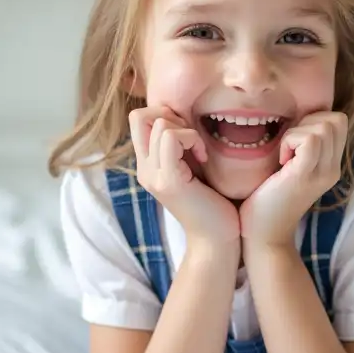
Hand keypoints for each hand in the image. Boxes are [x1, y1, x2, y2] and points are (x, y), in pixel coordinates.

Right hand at [128, 106, 240, 249]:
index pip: (138, 119)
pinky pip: (171, 138)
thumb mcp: (191, 167)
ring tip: (198, 152)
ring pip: (159, 124)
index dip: (163, 114)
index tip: (186, 134)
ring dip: (186, 130)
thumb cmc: (212, 202)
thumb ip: (180, 147)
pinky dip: (191, 139)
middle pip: (138, 116)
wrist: (216, 238)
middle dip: (171, 116)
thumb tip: (181, 117)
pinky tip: (203, 158)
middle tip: (191, 139)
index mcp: (147, 165)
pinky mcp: (168, 180)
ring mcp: (153, 175)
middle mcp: (144, 169)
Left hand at [240, 112, 348, 248]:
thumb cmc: (267, 200)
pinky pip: (310, 140)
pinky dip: (291, 140)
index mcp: (330, 165)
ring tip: (284, 154)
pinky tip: (281, 160)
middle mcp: (333, 169)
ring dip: (297, 132)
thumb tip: (292, 118)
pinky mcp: (305, 176)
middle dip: (307, 121)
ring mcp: (322, 173)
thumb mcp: (291, 169)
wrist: (263, 236)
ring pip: (324, 127)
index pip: (339, 121)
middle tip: (289, 146)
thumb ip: (299, 148)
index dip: (314, 119)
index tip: (293, 140)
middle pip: (336, 120)